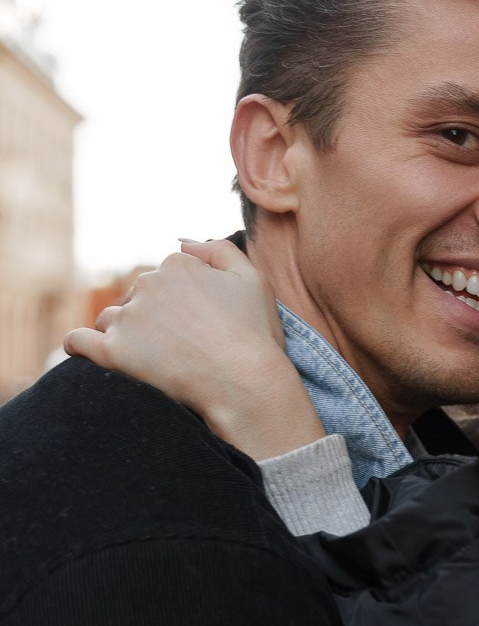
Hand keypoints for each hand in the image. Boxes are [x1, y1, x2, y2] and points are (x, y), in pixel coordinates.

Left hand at [65, 239, 325, 459]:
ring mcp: (129, 318)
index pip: (163, 279)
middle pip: (135, 298)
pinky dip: (81, 345)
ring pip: (109, 319)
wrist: (246, 384)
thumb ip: (220, 251)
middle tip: (177, 349)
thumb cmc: (254, 336)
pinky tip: (89, 353)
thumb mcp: (253, 280)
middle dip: (149, 318)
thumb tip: (182, 242)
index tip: (194, 327)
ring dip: (122, 334)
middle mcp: (148, 284)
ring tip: (149, 360)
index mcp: (178, 265)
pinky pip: (78, 341)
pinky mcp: (113, 351)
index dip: (178, 303)